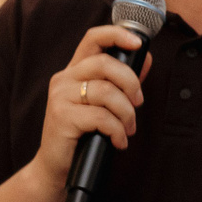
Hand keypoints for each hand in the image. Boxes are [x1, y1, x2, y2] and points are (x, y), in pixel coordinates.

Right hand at [25, 25, 150, 188]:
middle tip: (138, 104)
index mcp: (74, 71)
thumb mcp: (103, 105)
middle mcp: (64, 79)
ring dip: (126, 113)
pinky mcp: (62, 117)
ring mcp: (60, 97)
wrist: (55, 167)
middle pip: (105, 64)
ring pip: (106, 92)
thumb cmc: (81, 135)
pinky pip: (101, 117)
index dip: (117, 34)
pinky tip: (118, 142)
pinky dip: (117, 131)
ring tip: (128, 130)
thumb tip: (145, 60)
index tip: (138, 42)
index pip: (93, 38)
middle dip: (130, 83)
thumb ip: (121, 82)